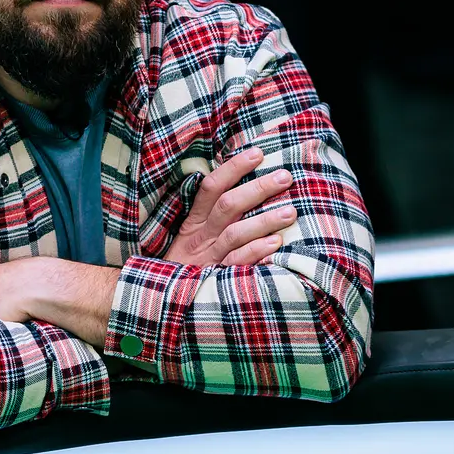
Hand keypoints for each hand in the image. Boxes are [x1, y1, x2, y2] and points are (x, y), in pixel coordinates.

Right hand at [164, 147, 295, 266]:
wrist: (163, 300)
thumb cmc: (187, 265)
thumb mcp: (192, 237)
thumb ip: (212, 215)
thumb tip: (244, 187)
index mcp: (193, 222)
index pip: (211, 187)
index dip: (233, 168)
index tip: (257, 153)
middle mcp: (200, 237)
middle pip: (228, 206)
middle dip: (258, 189)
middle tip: (284, 177)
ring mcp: (208, 258)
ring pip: (235, 233)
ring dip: (263, 220)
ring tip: (290, 212)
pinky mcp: (215, 279)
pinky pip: (236, 263)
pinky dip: (255, 251)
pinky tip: (276, 243)